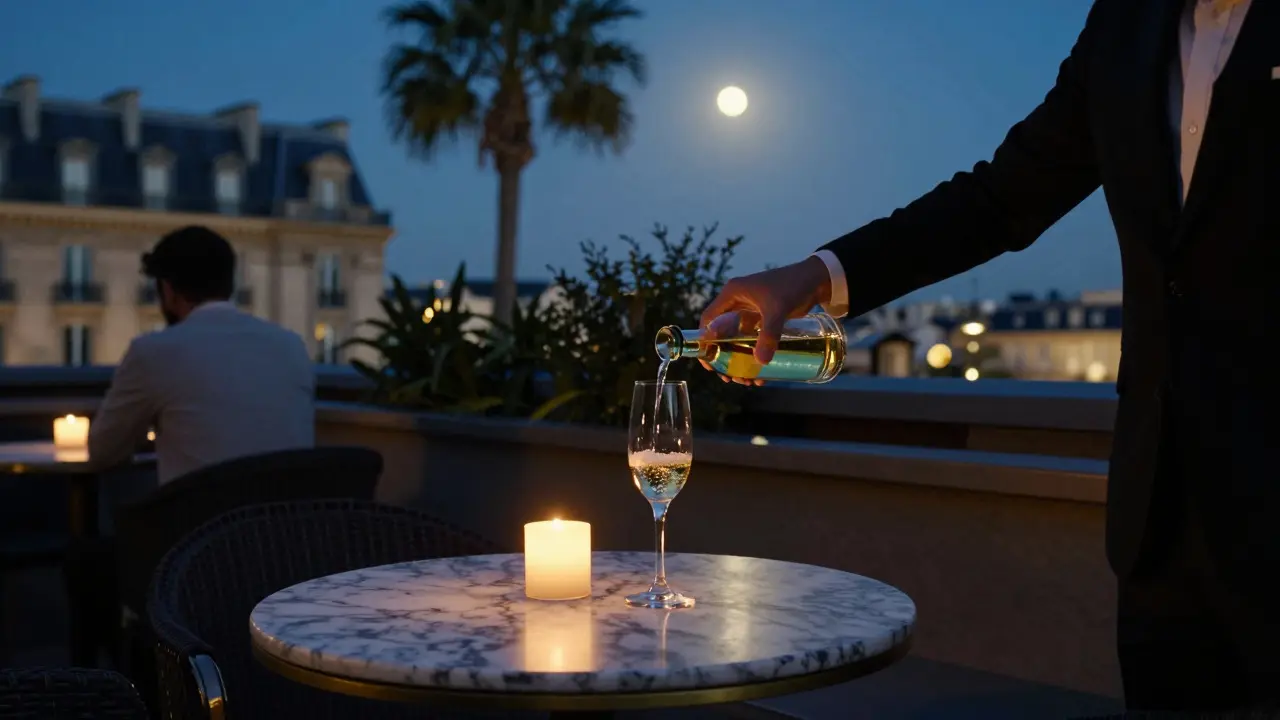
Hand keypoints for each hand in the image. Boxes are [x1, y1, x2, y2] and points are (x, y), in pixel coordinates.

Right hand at [698, 257, 832, 385]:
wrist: (817, 279)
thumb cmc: (793, 286)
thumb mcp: (777, 310)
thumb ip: (769, 334)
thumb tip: (761, 362)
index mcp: (732, 293)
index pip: (709, 319)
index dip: (705, 341)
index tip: (709, 362)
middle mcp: (737, 301)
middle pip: (721, 333)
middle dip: (723, 357)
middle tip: (728, 377)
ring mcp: (750, 310)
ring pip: (737, 339)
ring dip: (738, 359)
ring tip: (744, 380)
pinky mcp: (763, 318)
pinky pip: (752, 339)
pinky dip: (752, 354)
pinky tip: (760, 372)